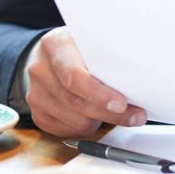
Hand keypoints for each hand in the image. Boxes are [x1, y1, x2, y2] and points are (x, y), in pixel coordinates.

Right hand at [26, 27, 146, 136]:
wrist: (50, 56)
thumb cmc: (79, 49)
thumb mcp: (91, 42)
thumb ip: (106, 57)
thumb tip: (138, 81)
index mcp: (55, 45)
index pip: (74, 76)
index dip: (99, 94)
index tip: (122, 103)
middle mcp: (40, 69)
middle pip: (76, 102)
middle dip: (110, 113)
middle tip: (135, 116)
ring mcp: (35, 93)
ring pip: (75, 121)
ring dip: (99, 121)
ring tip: (113, 111)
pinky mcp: (38, 113)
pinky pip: (67, 131)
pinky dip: (87, 129)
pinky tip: (95, 117)